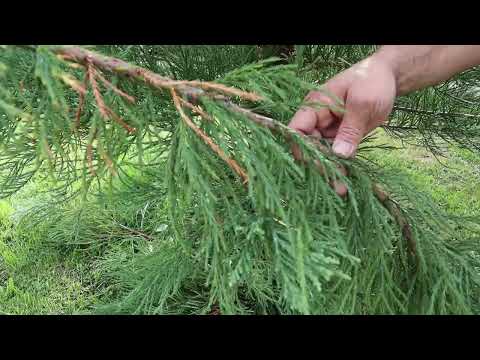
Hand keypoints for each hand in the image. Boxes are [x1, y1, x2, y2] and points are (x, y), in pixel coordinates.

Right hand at [288, 56, 396, 195]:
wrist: (389, 77)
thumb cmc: (372, 81)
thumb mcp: (362, 104)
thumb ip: (349, 130)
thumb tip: (339, 155)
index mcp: (316, 106)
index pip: (298, 129)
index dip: (300, 147)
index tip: (311, 165)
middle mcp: (318, 119)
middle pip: (310, 146)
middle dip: (319, 165)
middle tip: (334, 183)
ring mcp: (329, 129)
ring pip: (324, 154)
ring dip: (331, 171)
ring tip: (342, 189)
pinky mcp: (342, 137)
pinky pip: (337, 155)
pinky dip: (342, 167)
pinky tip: (348, 182)